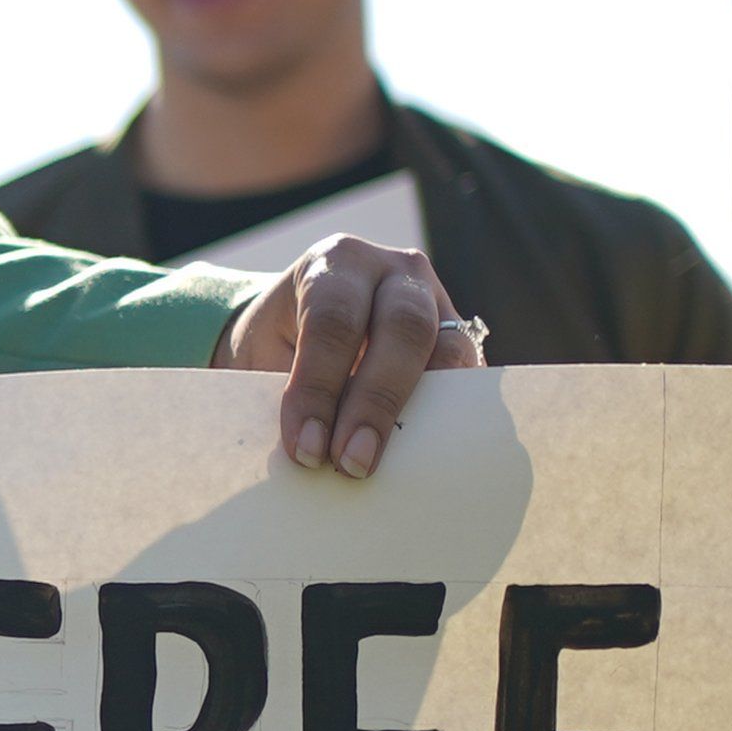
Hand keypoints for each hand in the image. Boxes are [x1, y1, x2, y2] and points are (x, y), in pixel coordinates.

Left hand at [216, 234, 480, 476]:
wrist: (300, 327)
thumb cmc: (276, 345)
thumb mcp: (263, 356)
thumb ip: (284, 392)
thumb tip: (309, 456)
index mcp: (335, 264)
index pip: (333, 321)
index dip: (319, 387)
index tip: (305, 448)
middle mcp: (395, 272)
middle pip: (403, 328)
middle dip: (377, 402)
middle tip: (351, 464)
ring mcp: (437, 301)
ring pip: (450, 351)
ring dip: (423, 415)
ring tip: (393, 466)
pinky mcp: (461, 337)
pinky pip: (468, 377)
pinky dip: (450, 417)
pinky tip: (426, 455)